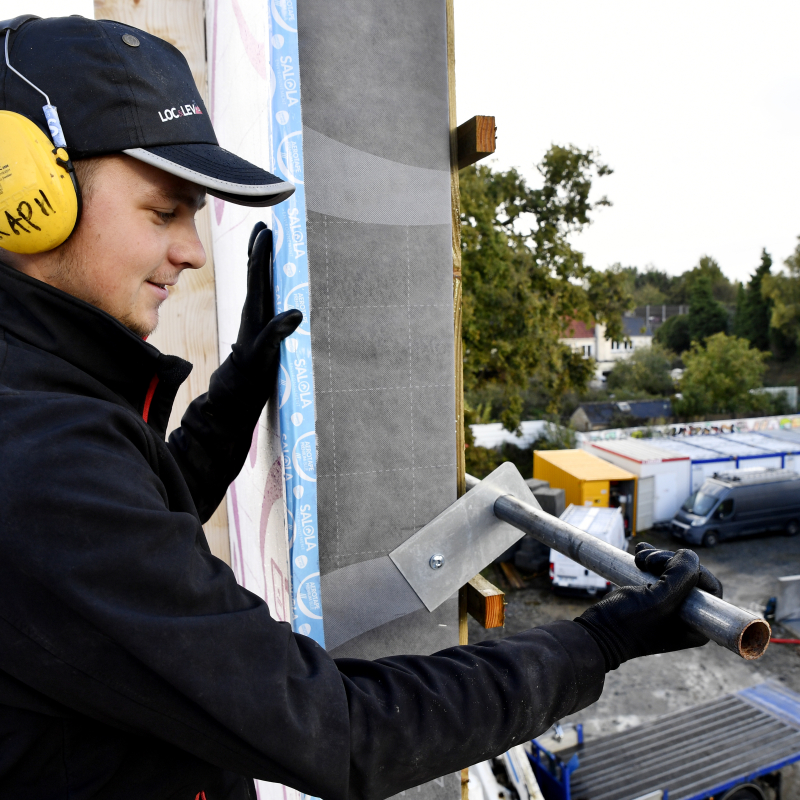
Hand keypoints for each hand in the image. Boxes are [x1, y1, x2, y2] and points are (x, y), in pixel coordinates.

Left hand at [230, 222, 302, 396]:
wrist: (238, 390)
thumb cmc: (251, 374)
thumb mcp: (264, 355)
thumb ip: (276, 334)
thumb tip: (295, 312)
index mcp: (254, 311)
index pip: (257, 274)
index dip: (262, 251)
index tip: (267, 230)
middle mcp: (255, 308)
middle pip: (256, 271)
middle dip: (260, 247)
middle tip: (267, 224)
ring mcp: (257, 315)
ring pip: (260, 280)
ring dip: (264, 259)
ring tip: (269, 240)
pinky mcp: (262, 322)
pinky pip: (265, 293)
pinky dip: (269, 278)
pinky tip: (276, 275)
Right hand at [574, 543, 722, 670]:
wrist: (597, 631)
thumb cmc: (628, 622)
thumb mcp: (661, 598)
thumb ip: (683, 575)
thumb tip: (689, 555)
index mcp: (697, 626)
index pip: (710, 587)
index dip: (693, 569)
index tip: (668, 565)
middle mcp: (686, 616)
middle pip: (690, 575)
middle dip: (670, 561)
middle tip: (648, 562)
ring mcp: (668, 606)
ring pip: (673, 570)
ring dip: (657, 559)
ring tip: (639, 559)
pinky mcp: (651, 597)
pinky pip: (658, 573)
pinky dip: (650, 561)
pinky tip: (638, 556)